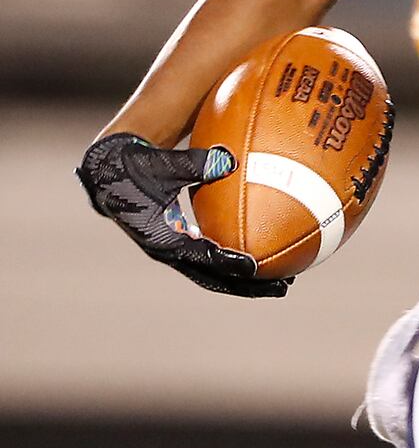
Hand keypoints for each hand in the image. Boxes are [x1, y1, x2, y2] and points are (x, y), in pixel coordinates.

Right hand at [77, 133, 290, 297]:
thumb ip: (196, 163)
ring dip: (243, 280)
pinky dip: (231, 263)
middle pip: (213, 277)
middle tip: (282, 288)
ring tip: (280, 282)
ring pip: (212, 273)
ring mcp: (173, 250)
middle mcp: (169, 250)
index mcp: (164, 237)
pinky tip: (259, 259)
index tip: (254, 268)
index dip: (228, 263)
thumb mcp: (164, 164)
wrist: (108, 176)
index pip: (202, 257)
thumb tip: (229, 159)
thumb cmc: (136, 167)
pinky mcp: (176, 243)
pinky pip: (208, 259)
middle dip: (247, 285)